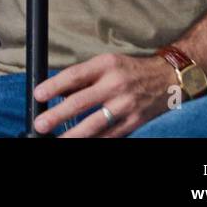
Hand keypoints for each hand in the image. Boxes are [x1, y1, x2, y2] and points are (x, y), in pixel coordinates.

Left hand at [32, 53, 178, 137]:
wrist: (168, 79)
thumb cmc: (130, 70)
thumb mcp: (106, 64)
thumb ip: (83, 77)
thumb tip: (58, 91)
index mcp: (106, 65)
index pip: (74, 75)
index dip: (54, 86)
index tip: (38, 95)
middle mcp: (116, 84)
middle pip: (81, 101)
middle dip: (58, 115)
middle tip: (41, 124)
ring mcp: (126, 105)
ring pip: (95, 123)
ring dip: (74, 134)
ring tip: (58, 140)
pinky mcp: (135, 121)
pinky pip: (112, 135)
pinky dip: (96, 141)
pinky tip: (83, 143)